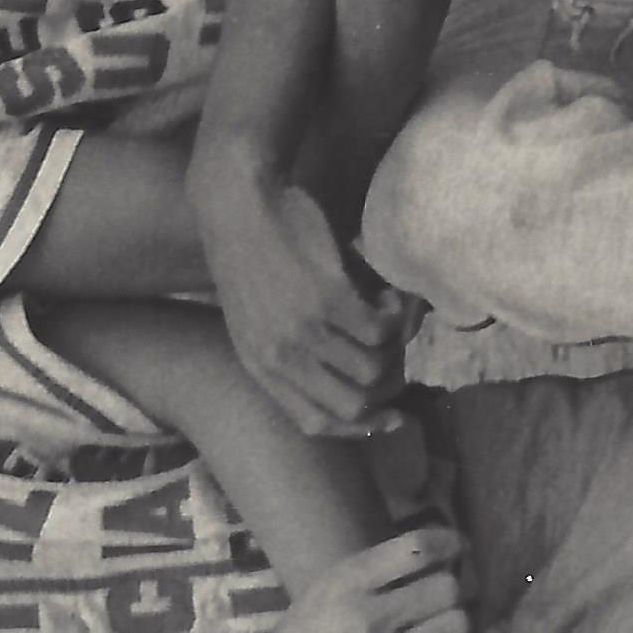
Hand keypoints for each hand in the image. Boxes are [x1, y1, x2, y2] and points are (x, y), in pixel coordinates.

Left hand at [199, 154, 411, 436]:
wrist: (236, 204)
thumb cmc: (249, 256)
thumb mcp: (253, 319)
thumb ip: (288, 354)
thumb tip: (346, 380)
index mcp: (260, 368)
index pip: (316, 423)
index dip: (361, 427)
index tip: (394, 415)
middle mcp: (282, 358)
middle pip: (353, 406)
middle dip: (386, 388)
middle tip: (395, 354)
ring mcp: (305, 329)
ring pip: (374, 369)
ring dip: (395, 346)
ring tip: (389, 314)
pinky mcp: (328, 297)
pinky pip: (382, 329)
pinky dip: (396, 316)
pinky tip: (389, 295)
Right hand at [223, 527, 491, 632]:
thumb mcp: (323, 594)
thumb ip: (372, 574)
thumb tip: (438, 553)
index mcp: (344, 583)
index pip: (417, 547)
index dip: (451, 543)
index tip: (460, 548)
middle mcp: (368, 617)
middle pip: (447, 585)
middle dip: (459, 587)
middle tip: (458, 594)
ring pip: (460, 621)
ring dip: (465, 619)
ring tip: (457, 623)